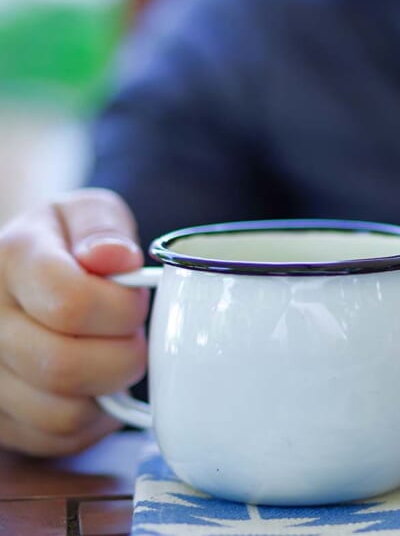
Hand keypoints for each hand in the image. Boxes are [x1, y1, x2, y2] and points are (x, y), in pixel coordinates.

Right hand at [0, 189, 147, 455]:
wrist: (24, 277)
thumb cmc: (67, 244)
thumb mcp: (88, 213)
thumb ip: (104, 228)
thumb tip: (116, 257)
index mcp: (9, 259)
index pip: (72, 304)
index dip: (122, 310)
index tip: (133, 301)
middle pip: (64, 366)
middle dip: (122, 356)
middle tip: (130, 337)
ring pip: (61, 413)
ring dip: (106, 391)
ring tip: (108, 356)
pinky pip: (57, 440)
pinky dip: (91, 421)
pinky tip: (93, 385)